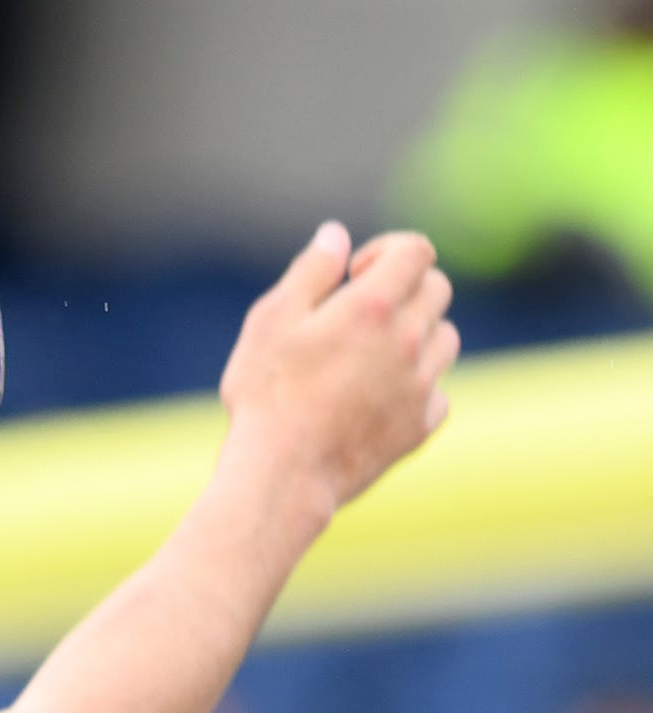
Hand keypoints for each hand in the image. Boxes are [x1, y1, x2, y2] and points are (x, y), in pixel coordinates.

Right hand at [217, 221, 459, 522]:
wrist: (280, 477)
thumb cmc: (266, 398)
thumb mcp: (271, 322)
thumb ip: (310, 272)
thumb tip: (336, 235)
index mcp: (373, 306)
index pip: (416, 250)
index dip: (388, 251)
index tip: (355, 275)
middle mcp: (409, 339)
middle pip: (437, 289)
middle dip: (404, 290)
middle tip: (360, 319)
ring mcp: (420, 385)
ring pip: (446, 338)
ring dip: (418, 336)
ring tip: (371, 358)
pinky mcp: (419, 426)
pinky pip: (438, 393)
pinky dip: (417, 389)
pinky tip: (377, 400)